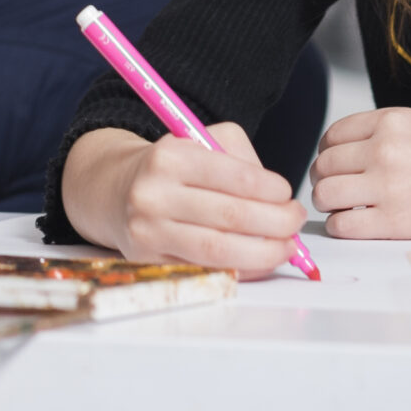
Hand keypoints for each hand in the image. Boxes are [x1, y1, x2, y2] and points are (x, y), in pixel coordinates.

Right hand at [61, 124, 306, 276]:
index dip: (269, 190)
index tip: (287, 194)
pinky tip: (258, 261)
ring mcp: (149, 231)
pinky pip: (205, 270)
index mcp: (170, 157)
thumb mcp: (201, 140)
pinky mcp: (149, 260)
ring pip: (218, 250)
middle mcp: (154, 194)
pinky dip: (240, 269)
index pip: (232, 177)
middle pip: (230, 217)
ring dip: (263, 253)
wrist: (116, 190)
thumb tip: (279, 201)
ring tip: (286, 247)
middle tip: (295, 221)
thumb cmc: (172, 167)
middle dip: (276, 223)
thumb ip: (241, 160)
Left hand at [309, 107, 410, 238]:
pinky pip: (342, 225)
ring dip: (329, 203)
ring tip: (343, 207)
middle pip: (325, 164)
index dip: (328, 152)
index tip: (334, 164)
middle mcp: (385, 149)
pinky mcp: (395, 222)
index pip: (334, 135)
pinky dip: (341, 227)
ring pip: (326, 193)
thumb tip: (351, 153)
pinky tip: (355, 225)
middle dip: (326, 179)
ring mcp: (388, 186)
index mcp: (393, 121)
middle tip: (336, 189)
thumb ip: (385, 136)